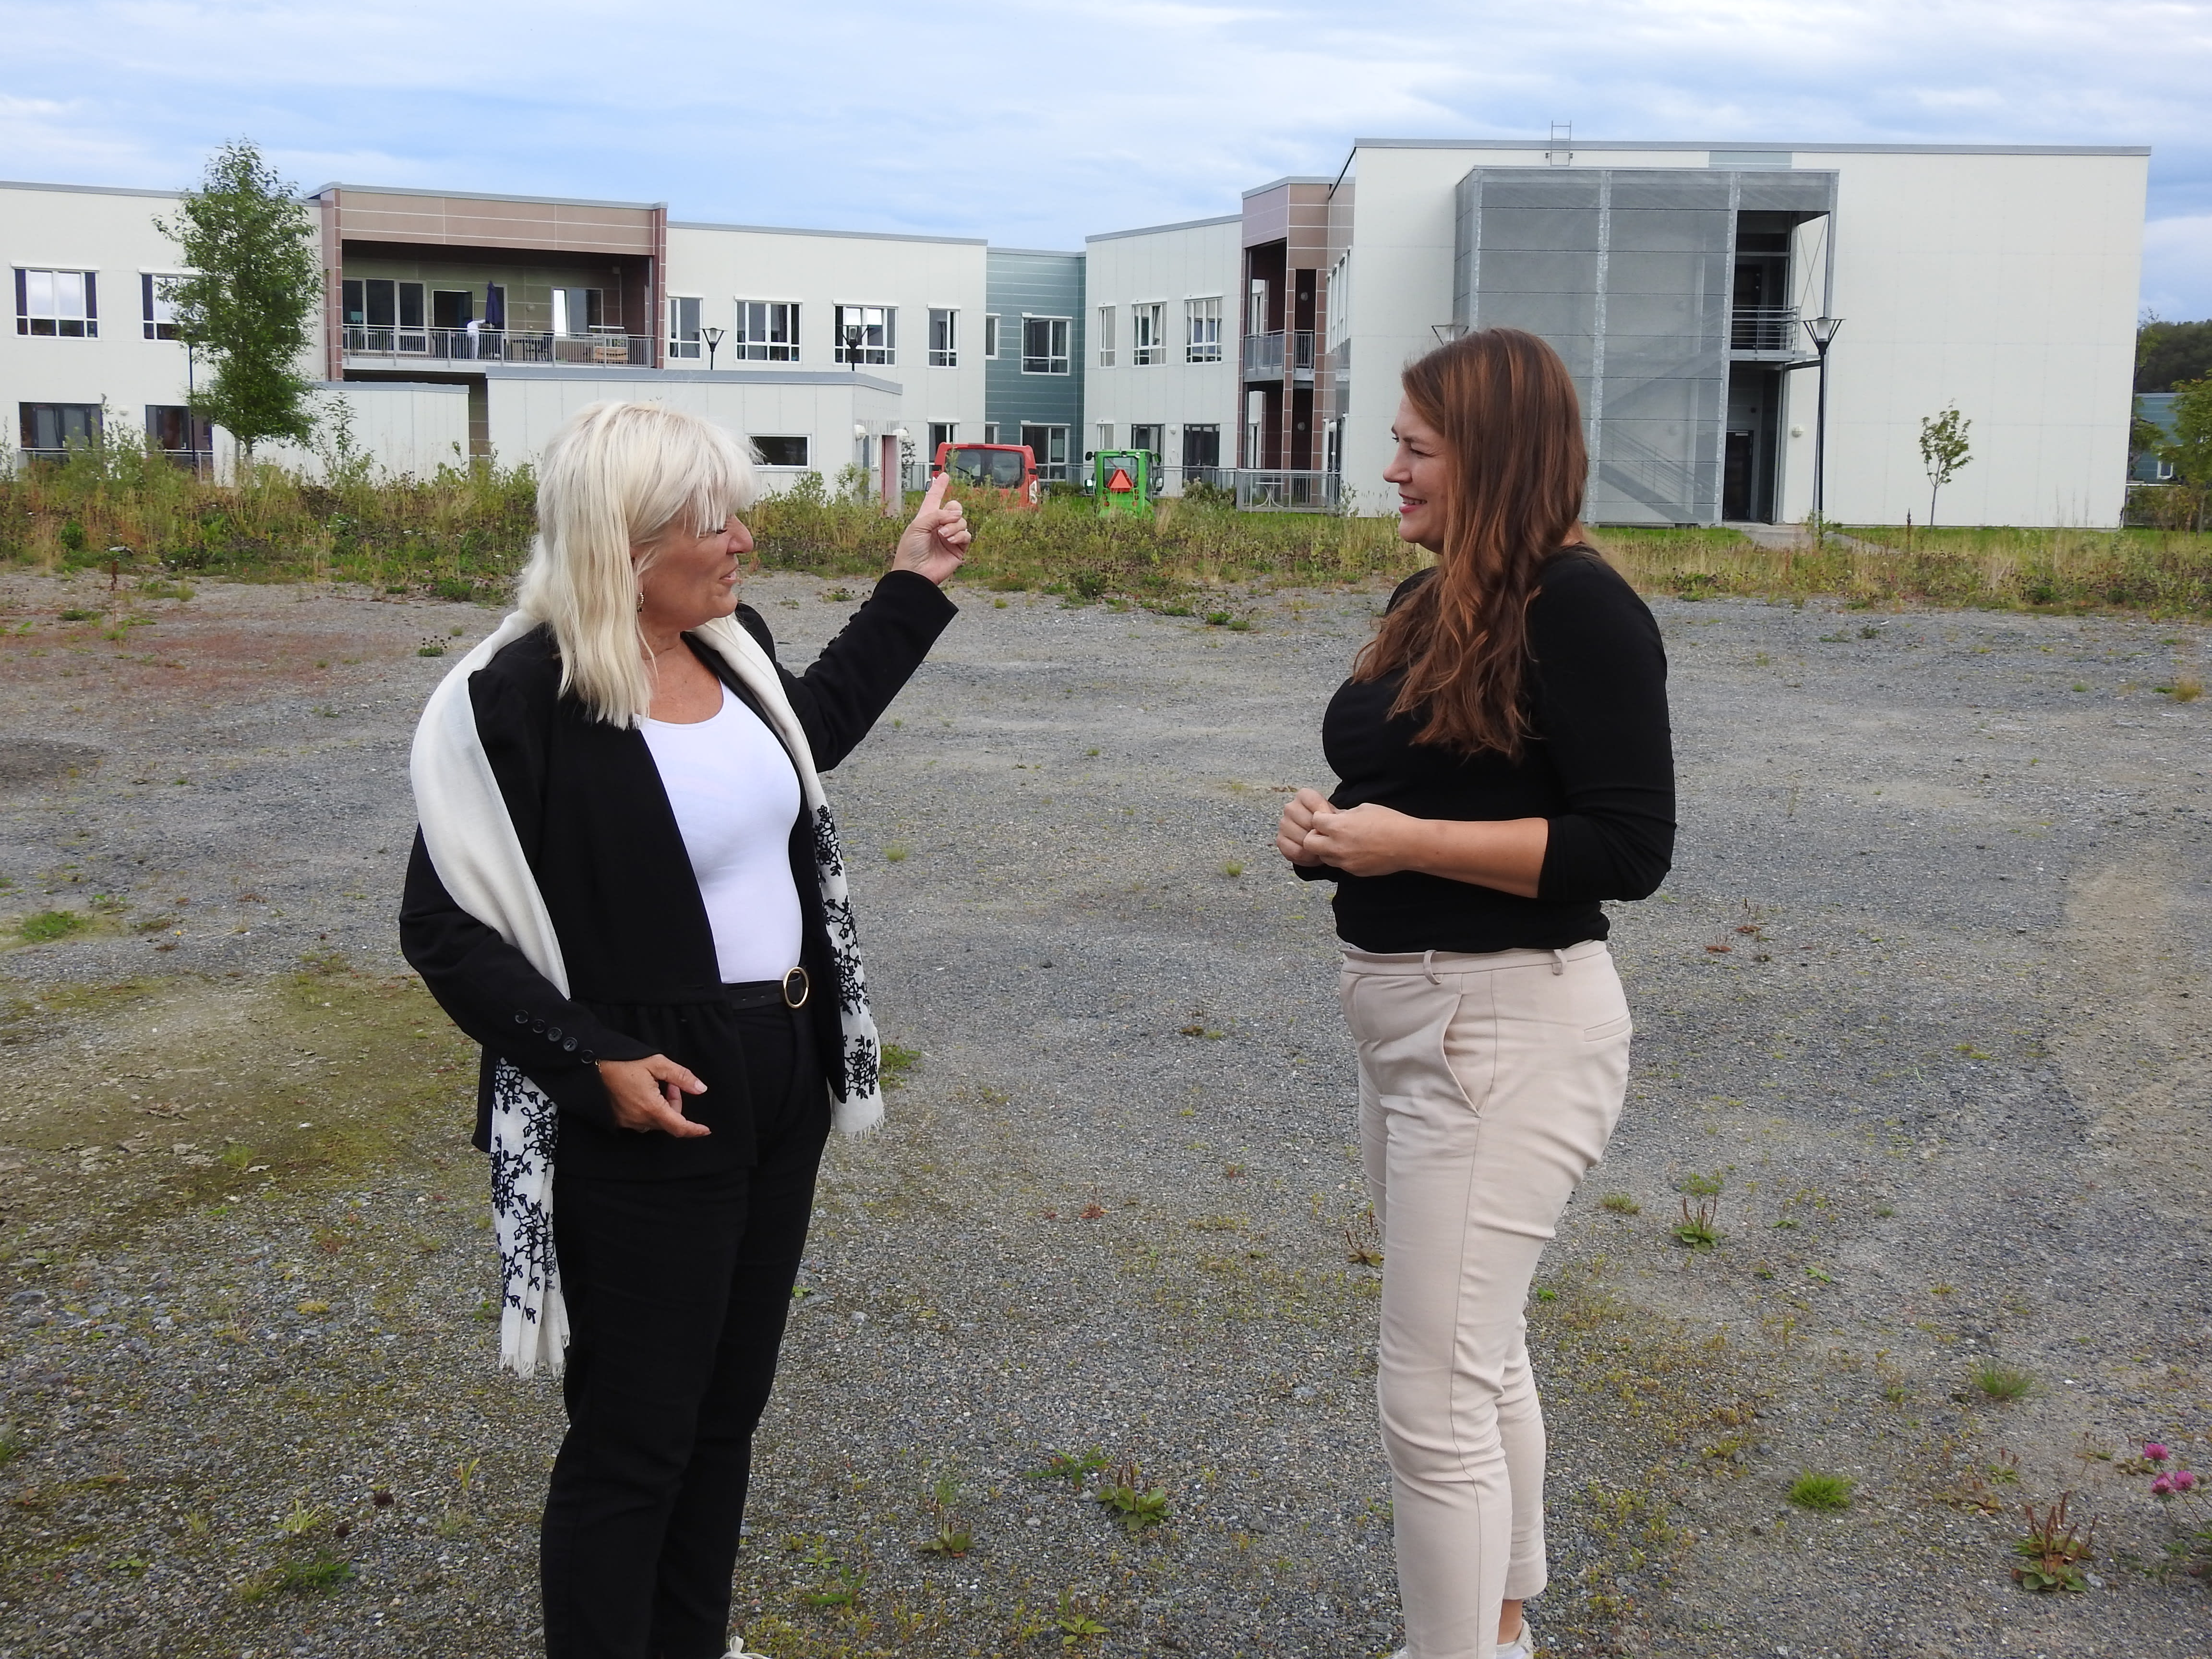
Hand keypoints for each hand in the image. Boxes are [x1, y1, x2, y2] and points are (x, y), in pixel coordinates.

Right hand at [597, 1054, 709, 1136]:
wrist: (591, 1066)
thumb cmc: (623, 1062)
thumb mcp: (657, 1063)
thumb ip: (681, 1077)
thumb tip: (701, 1089)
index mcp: (651, 1107)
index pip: (679, 1127)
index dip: (694, 1130)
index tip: (705, 1130)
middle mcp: (639, 1120)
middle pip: (668, 1122)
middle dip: (676, 1105)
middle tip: (671, 1084)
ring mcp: (627, 1122)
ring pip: (655, 1122)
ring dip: (663, 1108)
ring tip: (656, 1086)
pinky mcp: (617, 1121)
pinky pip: (641, 1122)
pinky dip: (649, 1111)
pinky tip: (643, 1094)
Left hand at [892, 473, 970, 585]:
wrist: (916, 572)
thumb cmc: (910, 550)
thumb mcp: (918, 526)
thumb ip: (937, 515)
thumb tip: (957, 515)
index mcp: (926, 517)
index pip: (934, 498)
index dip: (939, 486)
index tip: (944, 476)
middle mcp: (939, 525)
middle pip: (955, 508)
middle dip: (953, 510)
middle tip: (946, 518)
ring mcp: (949, 537)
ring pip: (962, 521)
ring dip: (954, 526)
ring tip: (943, 535)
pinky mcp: (958, 549)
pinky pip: (966, 535)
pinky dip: (959, 535)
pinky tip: (950, 541)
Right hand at [1277, 787, 1331, 865]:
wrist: (1321, 842)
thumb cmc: (1328, 826)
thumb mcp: (1336, 818)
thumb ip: (1335, 816)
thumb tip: (1334, 820)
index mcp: (1304, 796)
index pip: (1313, 801)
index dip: (1324, 813)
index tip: (1331, 822)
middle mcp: (1290, 807)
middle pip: (1307, 821)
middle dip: (1319, 832)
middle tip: (1327, 837)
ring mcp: (1284, 824)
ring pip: (1301, 837)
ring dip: (1314, 846)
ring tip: (1321, 847)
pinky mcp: (1280, 840)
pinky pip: (1295, 850)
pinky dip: (1306, 855)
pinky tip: (1313, 854)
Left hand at [1299, 801, 1422, 877]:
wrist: (1409, 844)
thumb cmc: (1390, 822)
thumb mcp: (1364, 809)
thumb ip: (1345, 814)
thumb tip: (1336, 817)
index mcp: (1338, 827)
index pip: (1314, 821)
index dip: (1320, 818)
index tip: (1328, 817)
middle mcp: (1337, 846)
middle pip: (1309, 843)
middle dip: (1315, 836)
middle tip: (1328, 832)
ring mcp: (1345, 862)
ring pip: (1323, 857)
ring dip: (1327, 849)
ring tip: (1344, 842)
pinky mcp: (1354, 871)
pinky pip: (1339, 865)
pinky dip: (1342, 858)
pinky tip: (1357, 851)